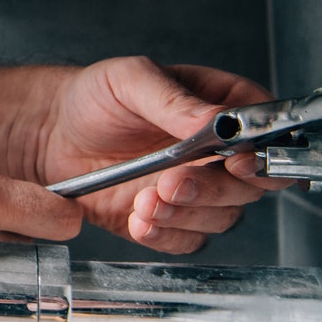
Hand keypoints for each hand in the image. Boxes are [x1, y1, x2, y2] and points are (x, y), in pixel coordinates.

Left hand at [18, 57, 287, 253]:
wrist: (54, 132)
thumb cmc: (97, 97)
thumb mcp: (131, 80)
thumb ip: (173, 100)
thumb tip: (215, 120)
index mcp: (224, 109)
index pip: (267, 135)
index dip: (260, 153)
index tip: (235, 161)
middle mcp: (219, 154)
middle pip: (250, 185)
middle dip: (213, 188)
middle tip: (173, 182)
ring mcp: (198, 190)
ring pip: (222, 217)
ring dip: (185, 215)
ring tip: (144, 201)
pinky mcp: (171, 220)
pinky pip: (187, 240)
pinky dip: (165, 235)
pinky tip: (139, 221)